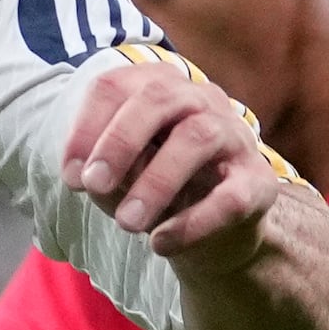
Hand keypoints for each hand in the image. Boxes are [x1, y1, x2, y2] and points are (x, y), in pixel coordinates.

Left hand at [64, 66, 281, 267]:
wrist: (213, 232)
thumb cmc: (159, 190)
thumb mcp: (121, 178)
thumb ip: (105, 171)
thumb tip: (92, 178)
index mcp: (159, 87)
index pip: (116, 85)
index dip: (87, 128)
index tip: (70, 177)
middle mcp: (201, 99)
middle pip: (160, 97)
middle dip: (120, 141)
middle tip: (92, 185)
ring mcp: (234, 135)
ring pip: (198, 137)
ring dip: (156, 181)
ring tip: (127, 223)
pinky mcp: (258, 181)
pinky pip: (230, 196)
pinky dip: (192, 222)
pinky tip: (161, 244)